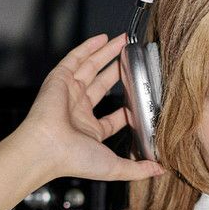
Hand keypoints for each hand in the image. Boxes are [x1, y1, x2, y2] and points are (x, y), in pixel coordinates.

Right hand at [18, 33, 165, 183]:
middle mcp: (78, 111)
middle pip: (102, 85)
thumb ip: (139, 168)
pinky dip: (88, 47)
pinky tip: (103, 38)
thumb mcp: (115, 168)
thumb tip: (160, 170)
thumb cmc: (75, 160)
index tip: (139, 100)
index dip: (127, 109)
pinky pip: (76, 58)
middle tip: (132, 60)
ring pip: (91, 68)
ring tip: (123, 42)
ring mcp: (68, 93)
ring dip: (107, 54)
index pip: (112, 118)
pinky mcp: (59, 79)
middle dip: (117, 71)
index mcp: (89, 132)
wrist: (48, 148)